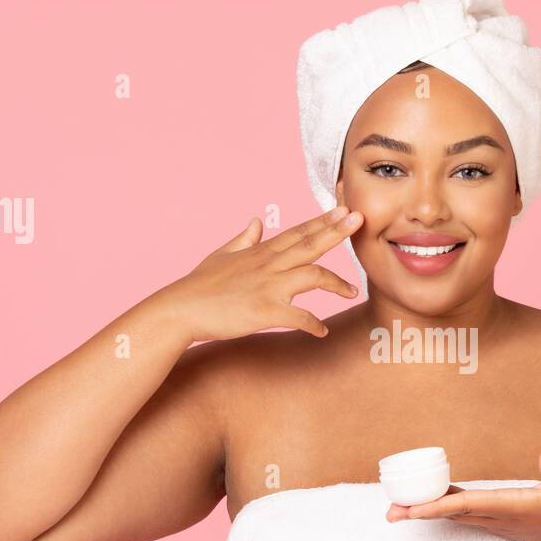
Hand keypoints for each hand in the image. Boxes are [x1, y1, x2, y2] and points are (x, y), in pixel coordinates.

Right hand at [153, 206, 362, 342]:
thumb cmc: (199, 286)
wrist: (179, 310)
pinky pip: (299, 317)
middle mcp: (267, 265)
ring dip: (336, 283)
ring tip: (352, 291)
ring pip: (312, 276)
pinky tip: (322, 331)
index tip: (344, 209)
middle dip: (336, 231)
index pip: (297, 233)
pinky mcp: (265, 311)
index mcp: (260, 252)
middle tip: (361, 219)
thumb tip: (257, 220)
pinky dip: (313, 324)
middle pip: (309, 244)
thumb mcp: (221, 255)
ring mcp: (267, 287)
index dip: (322, 221)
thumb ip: (243, 238)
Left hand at [385, 446, 540, 540]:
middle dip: (420, 514)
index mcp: (512, 507)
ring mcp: (499, 522)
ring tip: (398, 508)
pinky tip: (430, 501)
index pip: (467, 505)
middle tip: (389, 513)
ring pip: (456, 516)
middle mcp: (499, 518)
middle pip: (451, 515)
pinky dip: (444, 508)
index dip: (438, 506)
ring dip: (427, 512)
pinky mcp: (500, 521)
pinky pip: (465, 514)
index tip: (412, 509)